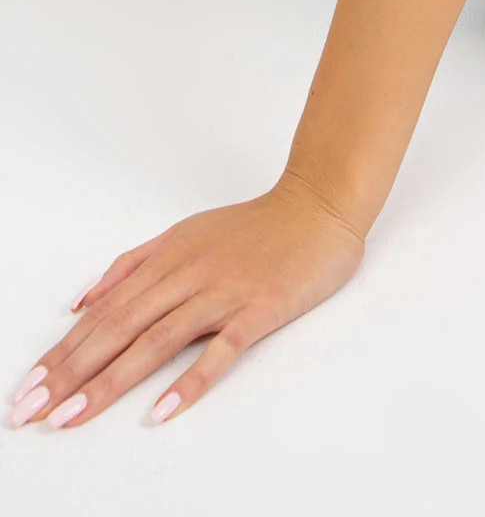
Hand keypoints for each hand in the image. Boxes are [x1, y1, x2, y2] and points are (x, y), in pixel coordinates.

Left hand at [10, 171, 365, 429]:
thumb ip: (134, 264)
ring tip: (72, 415)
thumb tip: (83, 300)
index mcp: (168, 257)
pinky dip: (190, 381)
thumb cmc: (257, 225)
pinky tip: (162, 410)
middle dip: (70, 372)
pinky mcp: (259, 309)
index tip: (29, 387)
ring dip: (110, 381)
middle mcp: (188, 274)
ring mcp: (224, 292)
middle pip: (118, 329)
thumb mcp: (186, 232)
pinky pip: (220, 350)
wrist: (320, 205)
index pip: (104, 312)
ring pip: (156, 340)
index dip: (63, 351)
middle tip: (30, 410)